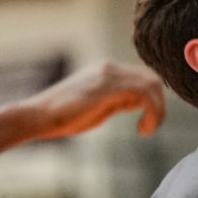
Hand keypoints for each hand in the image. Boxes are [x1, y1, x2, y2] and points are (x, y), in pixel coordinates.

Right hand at [22, 60, 165, 141]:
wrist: (38, 116)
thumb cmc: (63, 116)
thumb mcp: (97, 106)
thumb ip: (117, 101)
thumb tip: (135, 103)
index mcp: (107, 70)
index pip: (143, 77)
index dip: (152, 100)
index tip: (146, 121)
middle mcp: (110, 67)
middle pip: (152, 78)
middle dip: (159, 105)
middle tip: (149, 128)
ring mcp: (109, 74)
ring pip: (152, 84)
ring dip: (157, 110)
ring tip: (146, 130)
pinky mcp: (108, 86)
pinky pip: (144, 94)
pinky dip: (152, 112)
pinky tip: (142, 129)